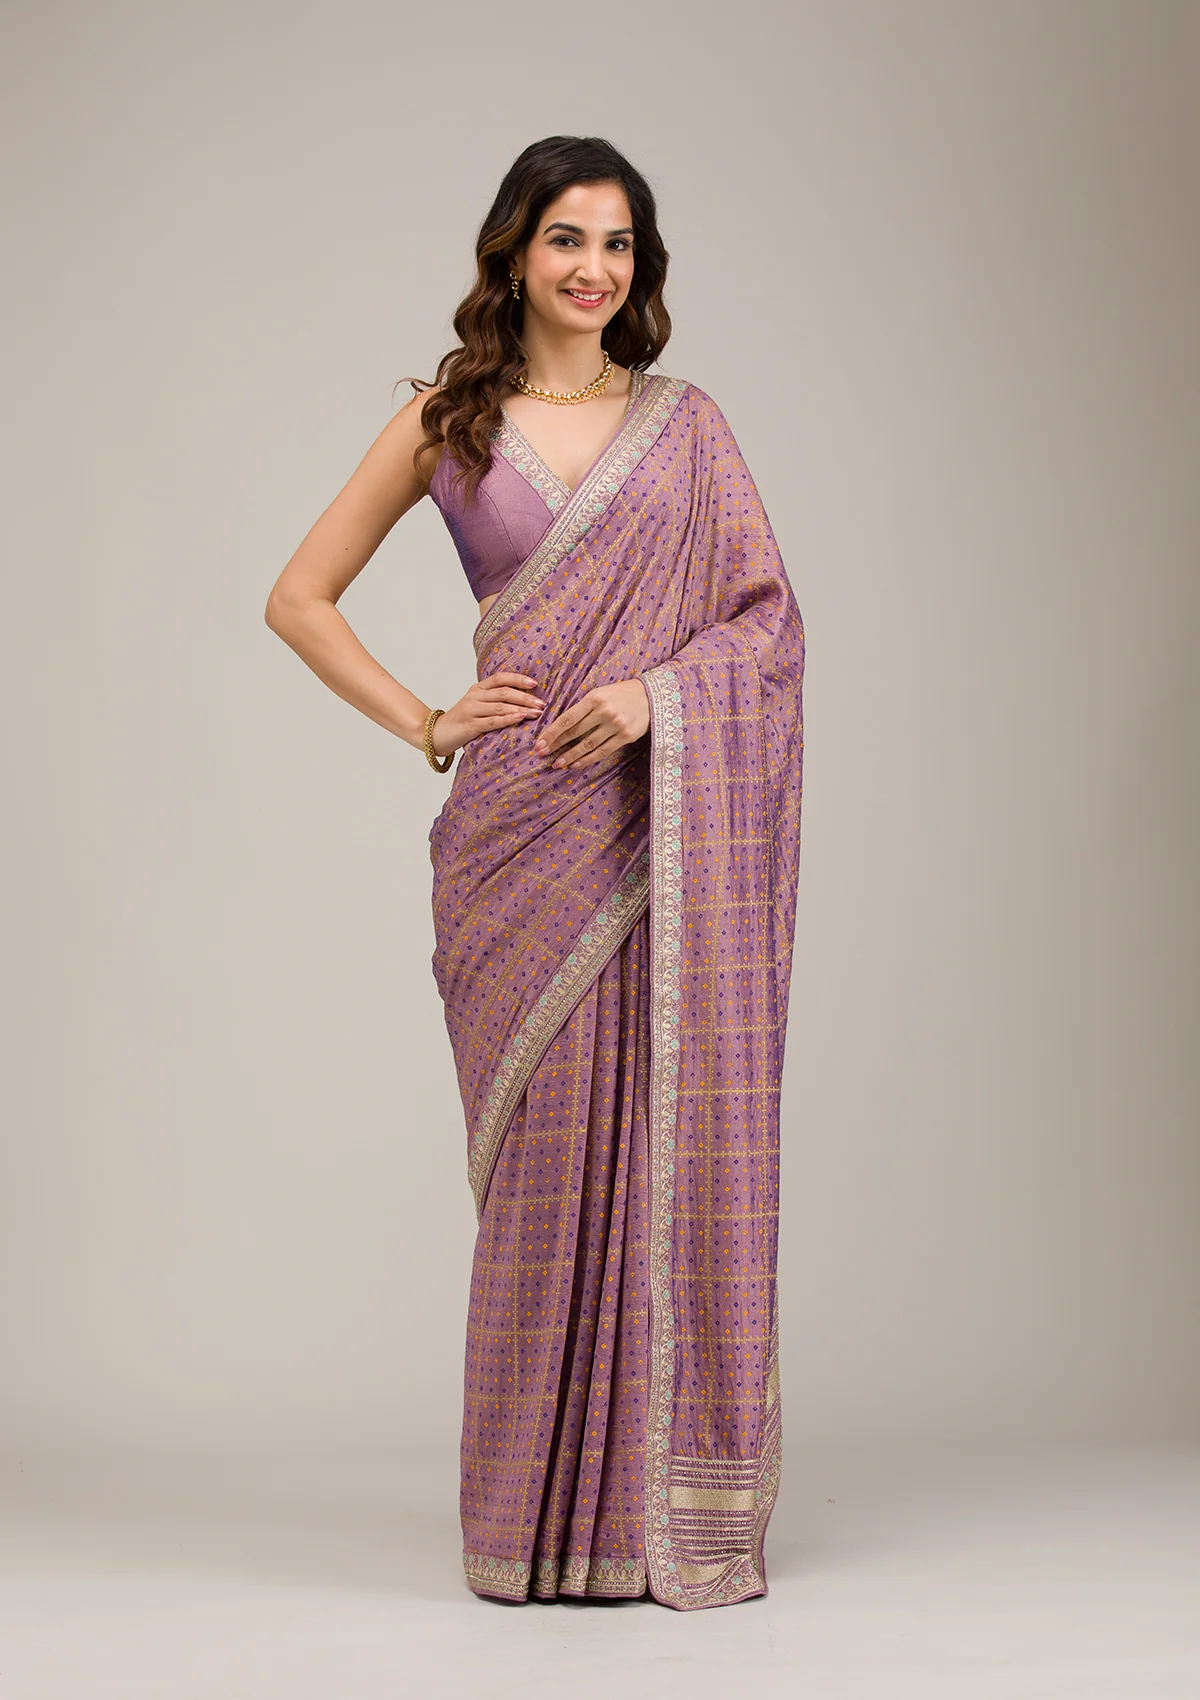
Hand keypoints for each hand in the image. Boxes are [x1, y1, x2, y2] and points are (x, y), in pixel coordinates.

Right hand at [431, 670, 544, 756]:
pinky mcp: (470, 725)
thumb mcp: (477, 706)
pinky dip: (508, 719)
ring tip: (537, 713)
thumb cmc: (462, 721)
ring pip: (500, 706)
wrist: (437, 734)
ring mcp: (471, 710)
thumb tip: (524, 700)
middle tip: (542, 703)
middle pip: (504, 692)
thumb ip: (494, 701)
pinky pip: (493, 721)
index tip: (535, 683)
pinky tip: (520, 719)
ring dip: (521, 709)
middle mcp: (474, 696)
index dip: (517, 679)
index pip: (500, 678)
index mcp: (478, 689)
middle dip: (526, 697)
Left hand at [533, 678, 649, 770]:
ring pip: (588, 745)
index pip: (567, 719)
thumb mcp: (600, 693)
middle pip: (575, 732)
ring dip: (570, 756)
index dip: (552, 733)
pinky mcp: (626, 737)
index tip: (540, 743)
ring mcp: (616, 725)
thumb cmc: (620, 694)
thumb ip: (583, 708)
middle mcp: (604, 712)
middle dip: (556, 745)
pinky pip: (603, 751)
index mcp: (594, 698)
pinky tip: (576, 764)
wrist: (651, 696)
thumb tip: (560, 727)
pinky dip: (588, 759)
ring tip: (557, 763)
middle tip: (542, 754)